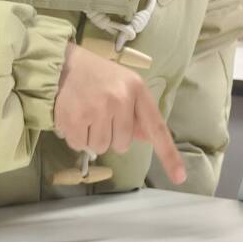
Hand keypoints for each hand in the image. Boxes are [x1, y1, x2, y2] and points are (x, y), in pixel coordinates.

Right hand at [53, 43, 185, 184]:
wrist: (63, 64)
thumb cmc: (100, 76)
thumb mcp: (125, 86)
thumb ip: (138, 113)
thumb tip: (149, 138)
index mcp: (137, 90)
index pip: (156, 127)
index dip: (168, 154)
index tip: (179, 177)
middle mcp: (119, 99)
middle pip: (122, 145)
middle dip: (111, 136)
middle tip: (101, 116)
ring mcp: (95, 109)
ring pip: (100, 147)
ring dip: (92, 138)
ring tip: (86, 115)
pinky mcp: (73, 118)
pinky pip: (79, 145)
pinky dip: (75, 137)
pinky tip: (74, 118)